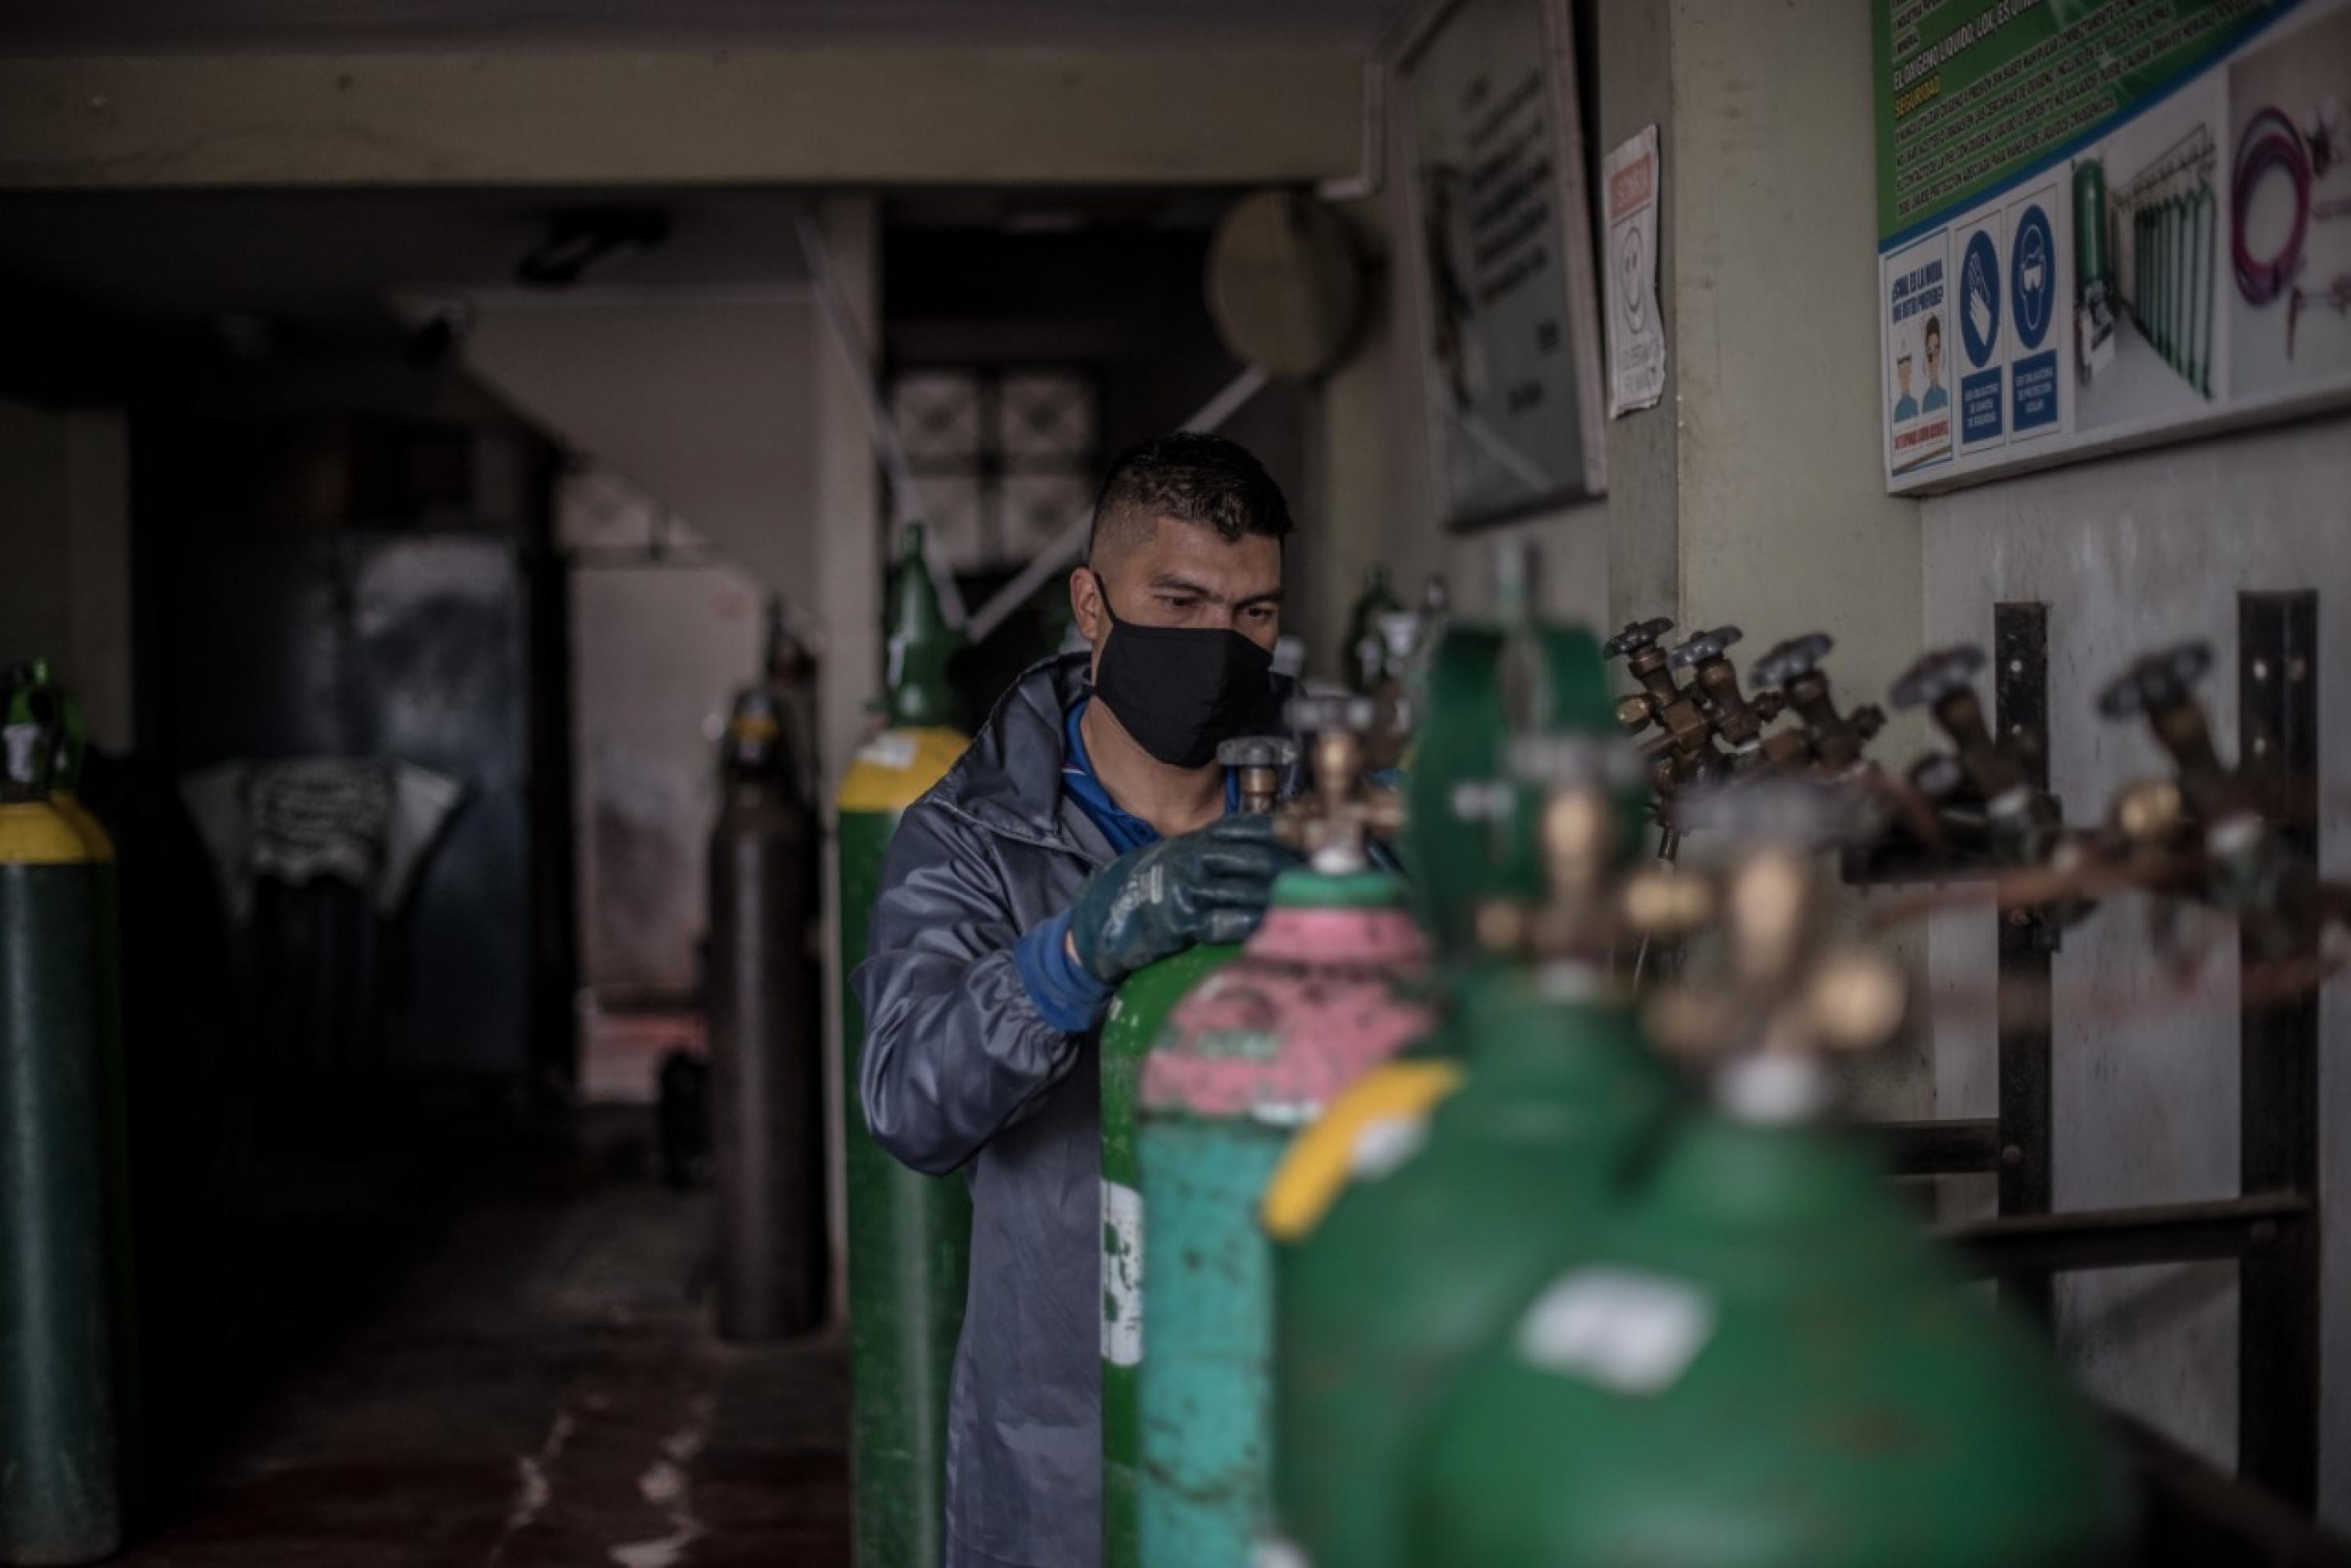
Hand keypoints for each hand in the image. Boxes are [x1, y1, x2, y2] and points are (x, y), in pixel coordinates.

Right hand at [1066, 814, 1295, 982]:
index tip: (1310, 841)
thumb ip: (1215, 856)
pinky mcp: (1177, 922)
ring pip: (1240, 887)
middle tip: (1320, 875)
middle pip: (1251, 856)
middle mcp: (1193, 859)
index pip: (1245, 829)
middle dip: (1287, 866)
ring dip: (1275, 895)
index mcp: (1195, 842)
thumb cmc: (1148, 889)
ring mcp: (1184, 890)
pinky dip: (1245, 923)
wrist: (1100, 915)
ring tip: (1306, 900)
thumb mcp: (1180, 860)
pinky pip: (1218, 921)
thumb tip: (1264, 858)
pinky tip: (1268, 926)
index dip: (1280, 835)